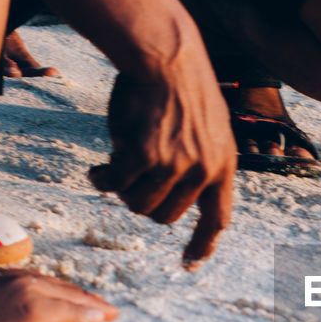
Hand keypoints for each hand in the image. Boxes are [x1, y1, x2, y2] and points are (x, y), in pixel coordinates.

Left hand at [0, 268, 117, 321]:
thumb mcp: (32, 320)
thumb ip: (68, 316)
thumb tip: (99, 315)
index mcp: (44, 295)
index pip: (80, 302)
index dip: (99, 310)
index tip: (115, 315)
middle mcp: (32, 287)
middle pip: (69, 293)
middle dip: (90, 302)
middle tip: (107, 310)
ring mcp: (13, 286)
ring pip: (52, 290)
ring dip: (72, 298)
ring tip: (84, 304)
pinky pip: (35, 290)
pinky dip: (51, 295)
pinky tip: (46, 299)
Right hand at [90, 68, 235, 267]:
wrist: (167, 57)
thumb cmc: (179, 90)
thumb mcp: (202, 131)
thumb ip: (191, 165)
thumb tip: (156, 199)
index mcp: (223, 166)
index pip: (218, 218)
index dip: (203, 244)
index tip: (190, 264)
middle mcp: (205, 170)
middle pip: (166, 217)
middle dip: (144, 204)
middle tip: (131, 183)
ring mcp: (177, 165)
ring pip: (139, 205)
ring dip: (123, 192)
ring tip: (115, 171)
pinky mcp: (146, 156)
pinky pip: (117, 185)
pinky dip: (103, 180)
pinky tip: (97, 171)